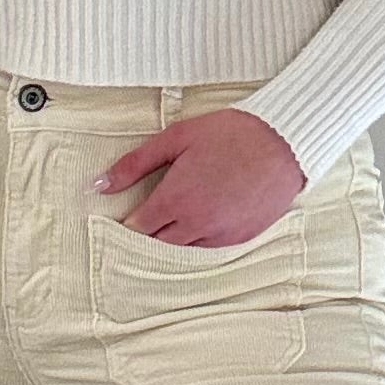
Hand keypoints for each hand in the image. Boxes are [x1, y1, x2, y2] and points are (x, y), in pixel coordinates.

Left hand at [92, 108, 305, 244]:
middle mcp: (196, 225)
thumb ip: (134, 164)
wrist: (285, 142)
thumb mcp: (177, 138)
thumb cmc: (230, 134)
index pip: (137, 227)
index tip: (127, 213)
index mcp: (176, 200)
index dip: (129, 221)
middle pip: (156, 244)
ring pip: (183, 250)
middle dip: (148, 232)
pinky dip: (200, 237)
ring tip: (177, 214)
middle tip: (148, 215)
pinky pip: (209, 248)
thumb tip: (99, 186)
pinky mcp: (241, 239)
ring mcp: (220, 235)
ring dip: (174, 237)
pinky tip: (203, 217)